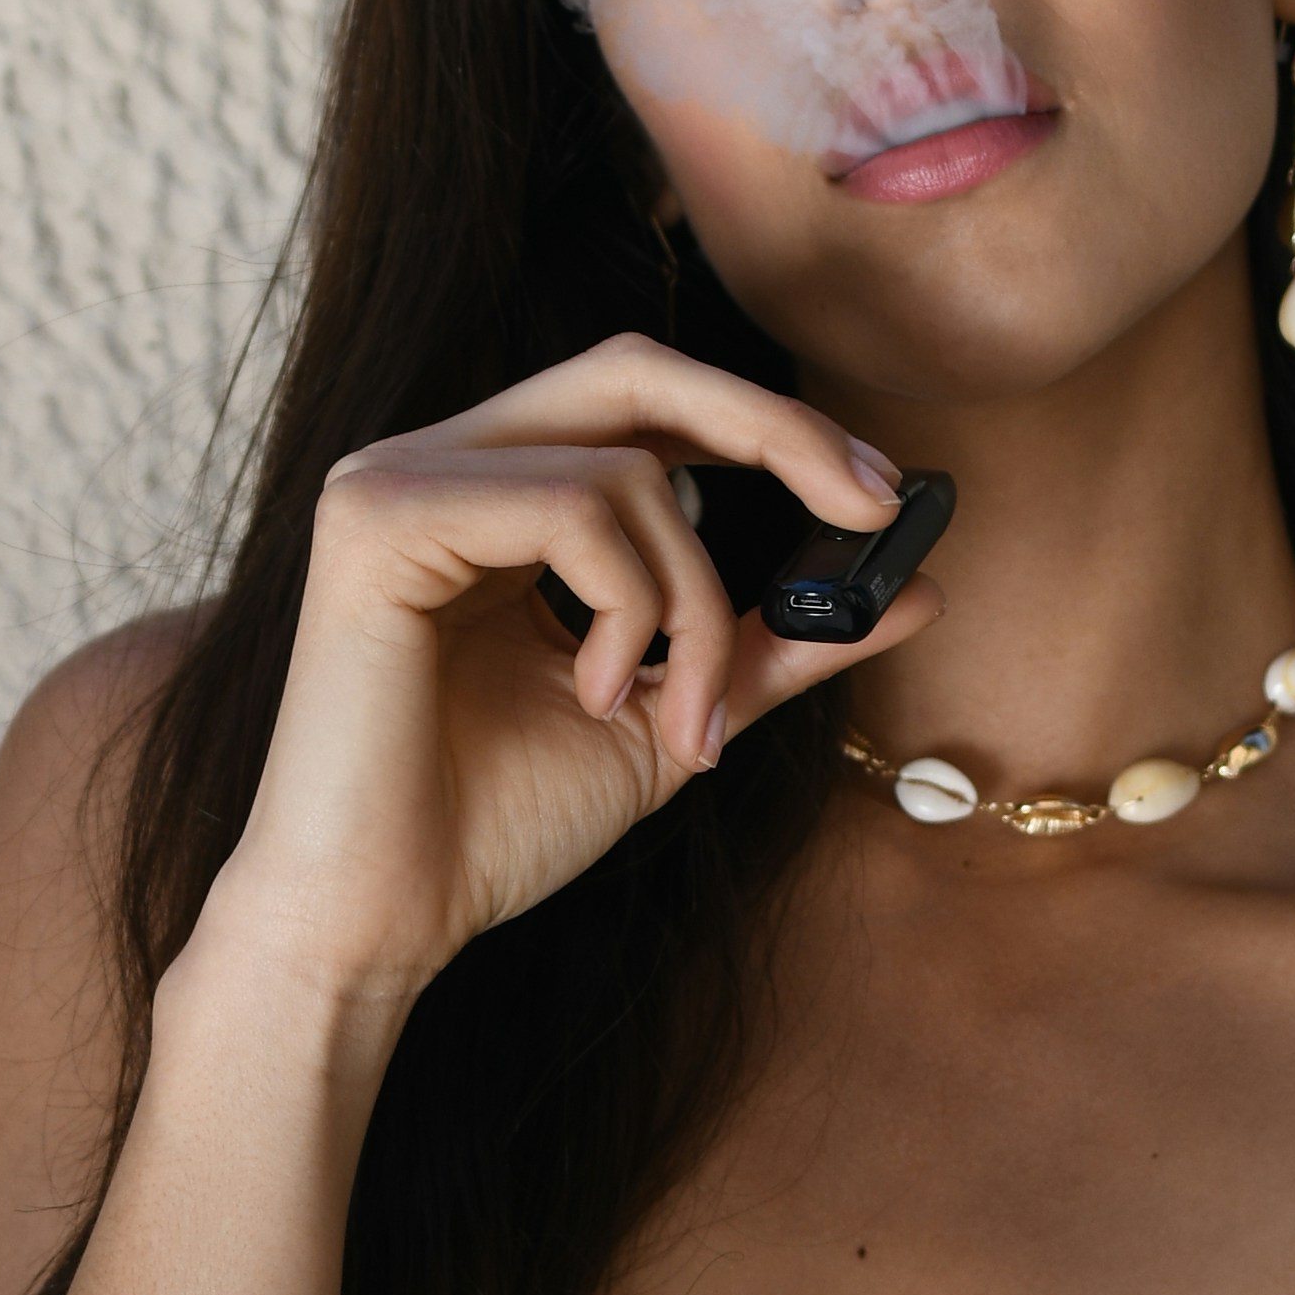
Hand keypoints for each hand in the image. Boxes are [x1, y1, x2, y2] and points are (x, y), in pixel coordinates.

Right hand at [192, 340, 936, 1024]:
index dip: (767, 424)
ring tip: (677, 720)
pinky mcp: (376, 519)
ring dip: (695, 606)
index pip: (642, 399)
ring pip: (626, 470)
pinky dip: (627, 610)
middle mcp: (434, 462)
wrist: (380, 924)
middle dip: (775, 427)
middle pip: (635, 371)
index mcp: (491, 492)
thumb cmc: (495, 827)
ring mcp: (394, 479)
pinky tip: (595, 698)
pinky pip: (571, 509)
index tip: (881, 494)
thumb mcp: (672, 715)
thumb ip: (771, 643)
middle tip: (870, 504)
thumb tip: (917, 585)